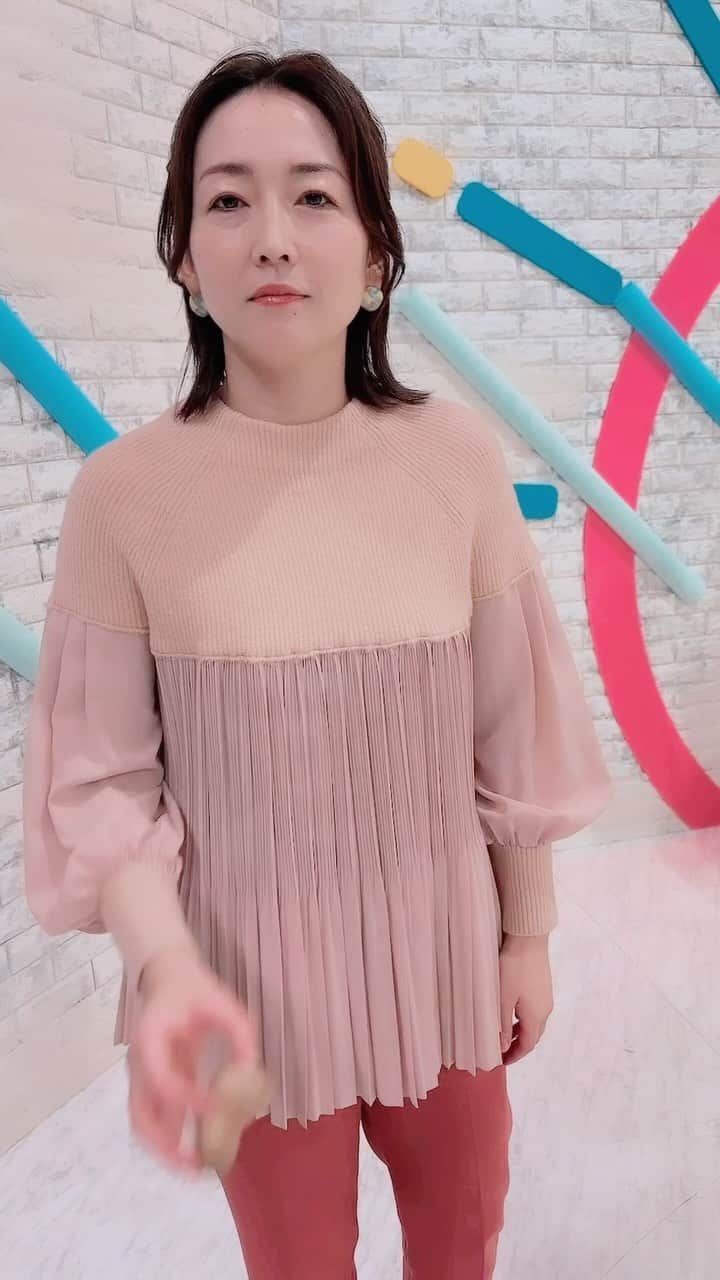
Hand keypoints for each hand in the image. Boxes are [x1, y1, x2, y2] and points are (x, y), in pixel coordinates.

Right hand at [127, 946, 256, 1173]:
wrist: (167, 978)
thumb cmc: (194, 989)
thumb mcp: (223, 1003)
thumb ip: (240, 1033)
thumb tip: (252, 1070)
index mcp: (150, 1037)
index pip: (161, 1078)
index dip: (184, 1099)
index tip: (215, 1108)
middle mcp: (138, 1062)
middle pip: (140, 1114)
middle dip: (165, 1145)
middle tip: (196, 1166)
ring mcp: (141, 1075)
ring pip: (143, 1122)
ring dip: (165, 1149)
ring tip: (195, 1170)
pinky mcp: (152, 1083)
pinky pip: (154, 1116)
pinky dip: (170, 1137)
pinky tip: (195, 1148)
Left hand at [499, 934, 553, 1066]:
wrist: (529, 939)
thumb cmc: (513, 968)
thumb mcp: (503, 998)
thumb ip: (503, 1024)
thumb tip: (503, 1047)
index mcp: (536, 1016)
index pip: (527, 1045)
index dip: (515, 1056)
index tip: (501, 1061)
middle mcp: (545, 1010)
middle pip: (534, 1036)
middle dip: (519, 1046)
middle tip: (502, 1051)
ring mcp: (547, 998)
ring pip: (535, 1024)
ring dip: (522, 1033)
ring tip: (505, 1034)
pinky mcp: (544, 987)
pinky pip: (536, 1012)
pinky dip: (525, 1020)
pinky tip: (513, 1013)